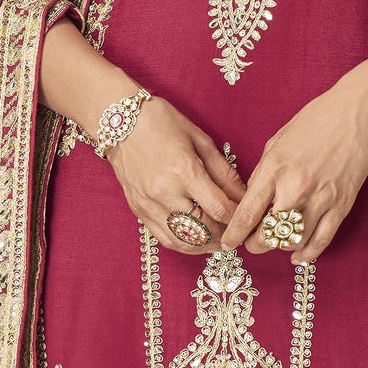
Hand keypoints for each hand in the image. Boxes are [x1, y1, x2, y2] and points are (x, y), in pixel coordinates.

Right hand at [109, 96, 243, 253]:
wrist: (119, 121)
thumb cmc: (162, 123)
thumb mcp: (200, 140)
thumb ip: (224, 172)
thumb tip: (244, 195)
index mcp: (184, 171)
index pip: (220, 208)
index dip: (238, 217)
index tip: (247, 216)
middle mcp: (165, 192)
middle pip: (204, 230)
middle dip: (225, 234)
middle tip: (238, 232)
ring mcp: (149, 204)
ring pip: (184, 242)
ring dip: (206, 246)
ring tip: (220, 241)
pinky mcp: (138, 210)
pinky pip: (164, 238)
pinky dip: (184, 245)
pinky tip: (197, 241)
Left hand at [218, 74, 367, 265]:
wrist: (355, 115)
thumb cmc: (315, 122)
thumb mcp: (276, 143)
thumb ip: (263, 174)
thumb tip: (253, 200)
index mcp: (274, 169)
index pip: (247, 213)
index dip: (235, 234)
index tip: (229, 243)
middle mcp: (295, 187)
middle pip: (267, 234)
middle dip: (255, 244)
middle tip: (252, 243)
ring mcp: (320, 199)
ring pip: (293, 241)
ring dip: (280, 247)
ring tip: (276, 242)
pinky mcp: (341, 206)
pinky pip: (321, 240)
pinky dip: (307, 253)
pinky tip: (298, 256)